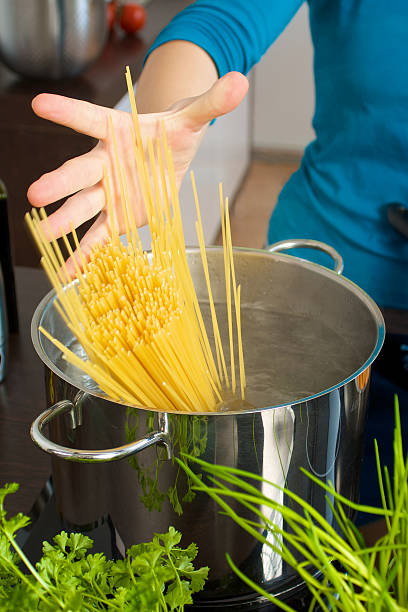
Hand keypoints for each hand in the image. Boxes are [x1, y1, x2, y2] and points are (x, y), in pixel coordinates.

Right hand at [27, 71, 248, 267]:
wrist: (172, 156)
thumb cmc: (173, 133)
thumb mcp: (193, 118)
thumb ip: (211, 102)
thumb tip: (240, 79)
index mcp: (118, 132)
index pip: (90, 119)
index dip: (67, 111)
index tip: (40, 103)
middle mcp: (106, 164)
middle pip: (80, 172)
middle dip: (60, 183)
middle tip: (36, 194)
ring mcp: (109, 194)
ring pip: (84, 207)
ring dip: (65, 221)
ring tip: (44, 234)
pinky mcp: (117, 218)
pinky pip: (100, 237)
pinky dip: (85, 255)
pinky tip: (68, 273)